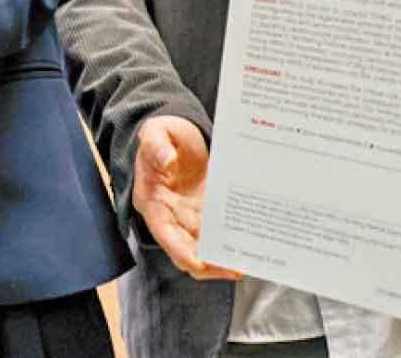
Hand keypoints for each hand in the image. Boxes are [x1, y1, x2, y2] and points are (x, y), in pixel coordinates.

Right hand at [132, 116, 242, 281]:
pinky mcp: (206, 211)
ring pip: (205, 248)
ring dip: (222, 258)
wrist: (176, 134)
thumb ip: (156, 145)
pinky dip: (230, 240)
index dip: (181, 251)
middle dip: (210, 264)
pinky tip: (248, 243)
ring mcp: (189, 216)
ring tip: (245, 261)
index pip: (165, 234)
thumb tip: (166, 160)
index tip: (201, 263)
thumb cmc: (162, 134)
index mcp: (152, 201)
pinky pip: (218, 232)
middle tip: (234, 268)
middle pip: (187, 250)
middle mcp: (170, 215)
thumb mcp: (156, 132)